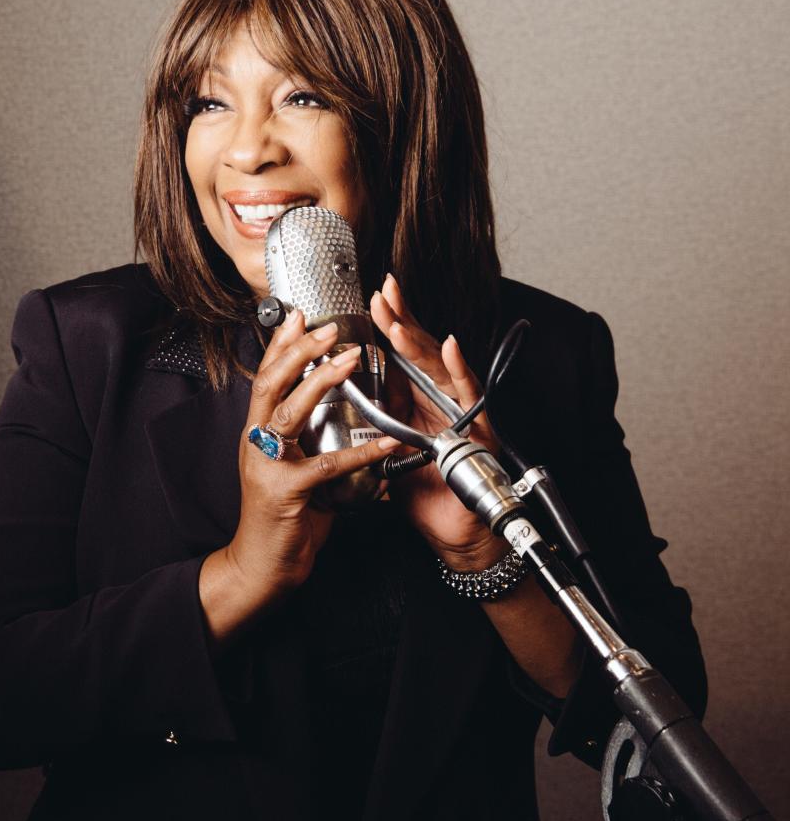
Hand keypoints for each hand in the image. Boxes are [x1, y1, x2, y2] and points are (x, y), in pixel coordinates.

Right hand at [227, 308, 398, 596]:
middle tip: (329, 327)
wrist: (262, 566)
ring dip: (321, 383)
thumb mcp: (292, 467)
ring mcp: (267, 465)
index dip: (282, 345)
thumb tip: (341, 415)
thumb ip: (309, 440)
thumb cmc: (282, 517)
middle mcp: (257, 442)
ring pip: (290, 412)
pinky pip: (326, 465)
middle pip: (272, 383)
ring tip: (349, 361)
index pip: (266, 377)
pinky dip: (359, 452)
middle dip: (300, 350)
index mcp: (258, 432)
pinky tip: (385, 444)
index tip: (299, 315)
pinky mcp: (286, 492)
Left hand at [370, 273, 505, 571]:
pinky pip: (468, 395)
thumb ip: (373, 420)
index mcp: (416, 401)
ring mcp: (459, 411)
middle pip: (418, 350)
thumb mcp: (387, 449)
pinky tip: (449, 347)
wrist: (454, 531)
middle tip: (384, 289)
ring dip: (417, 341)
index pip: (399, 354)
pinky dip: (458, 370)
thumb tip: (343, 397)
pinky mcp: (476, 429)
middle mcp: (439, 399)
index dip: (386, 324)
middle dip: (400, 318)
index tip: (371, 298)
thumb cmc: (426, 491)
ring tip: (397, 319)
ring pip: (439, 367)